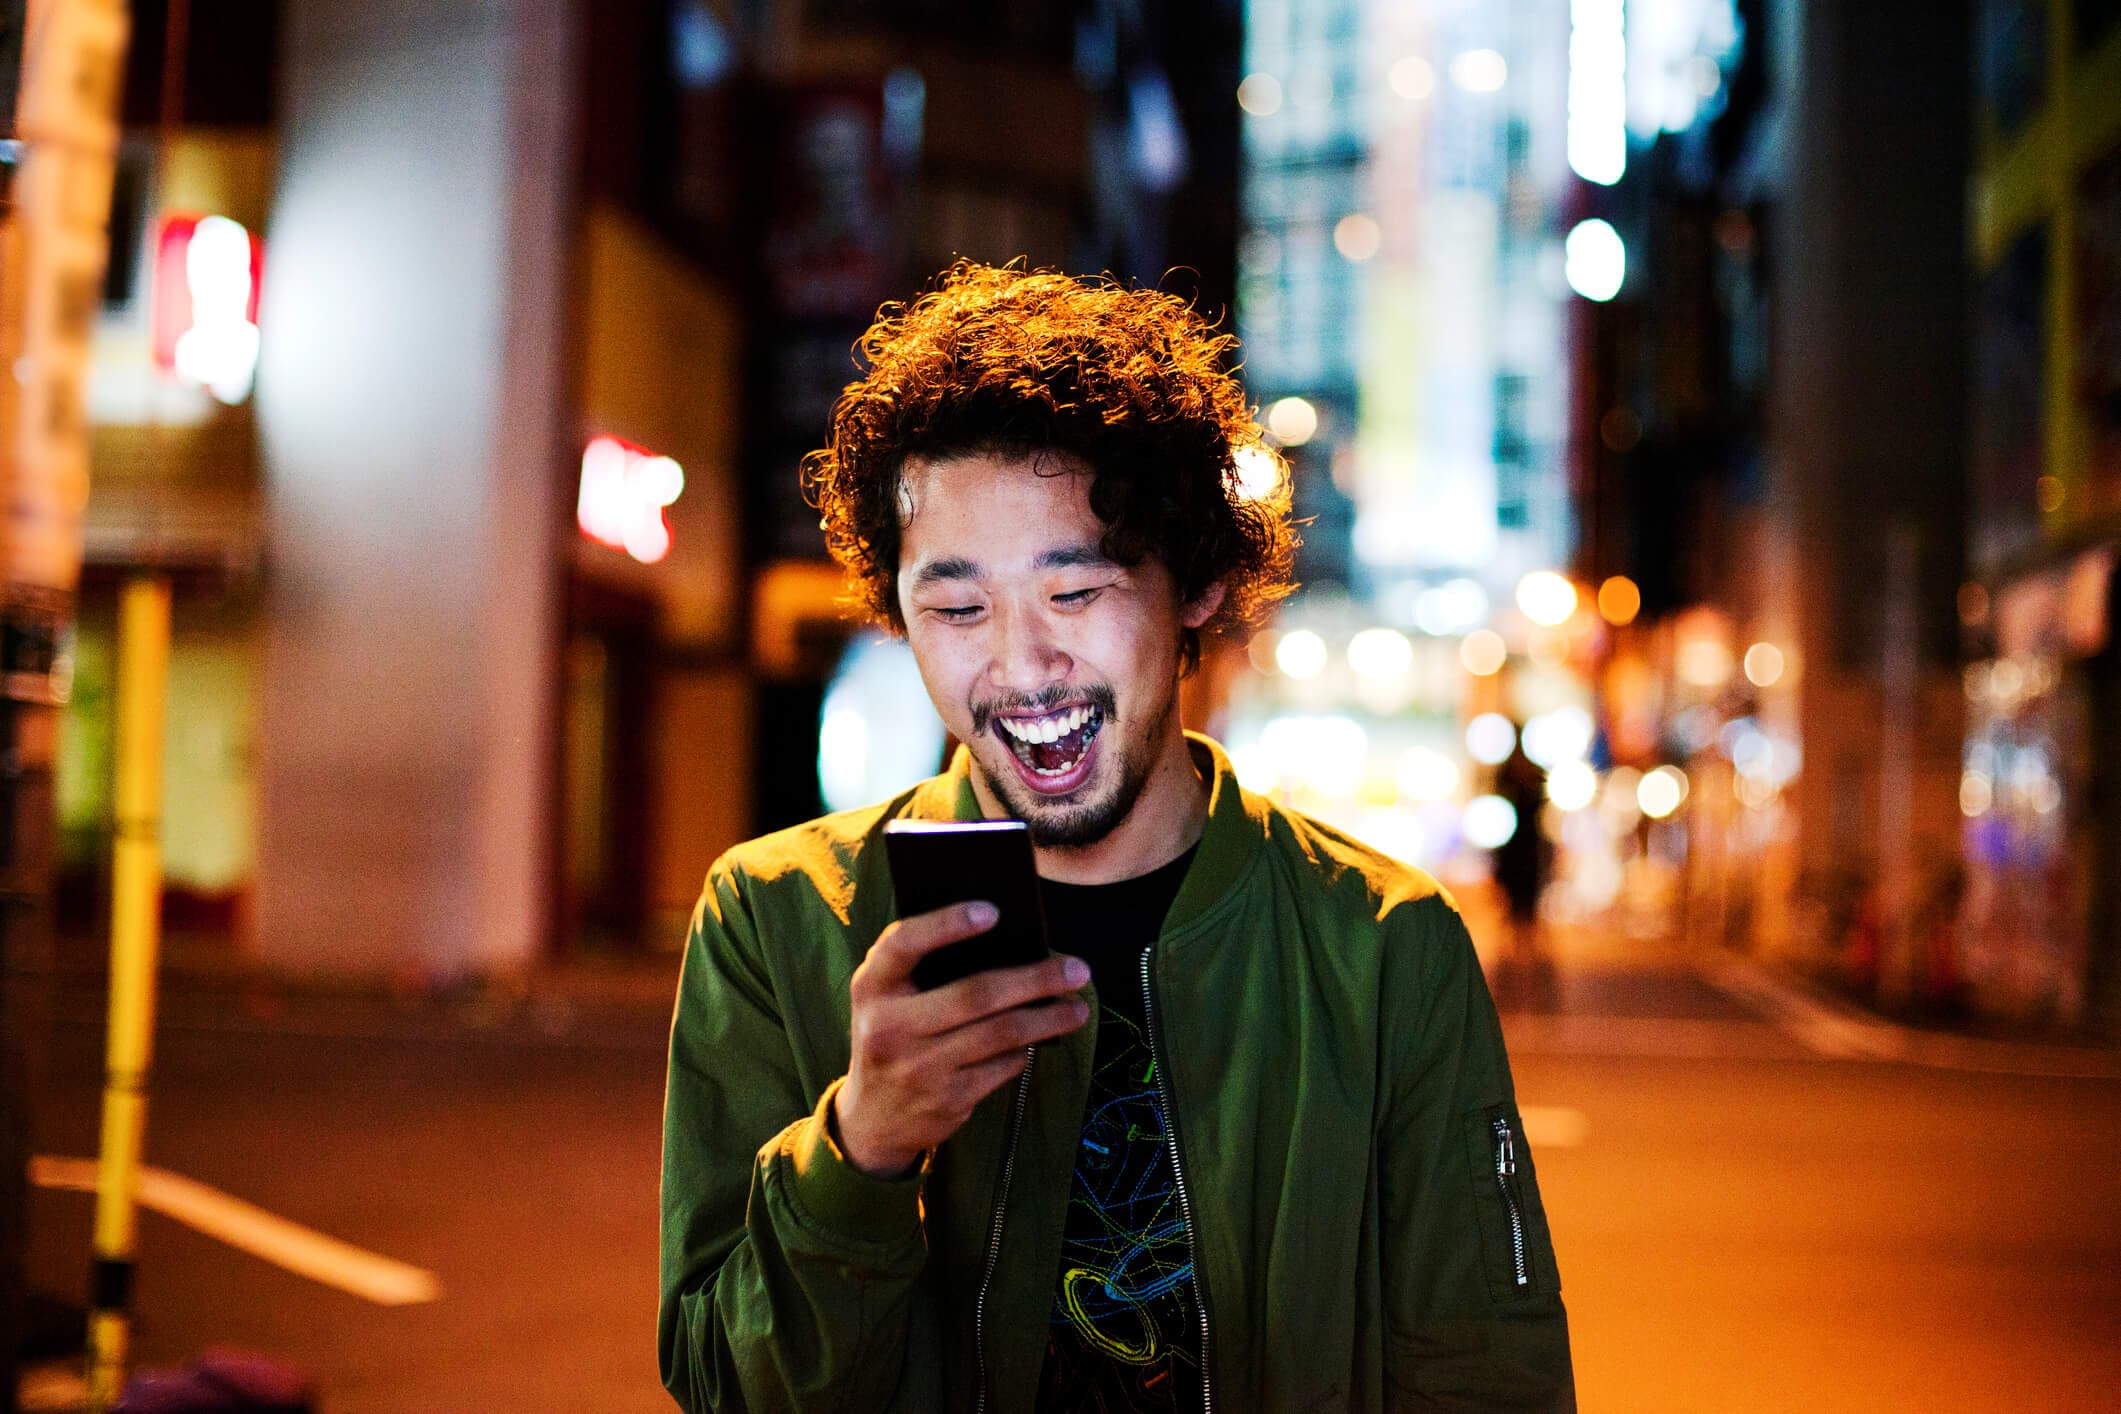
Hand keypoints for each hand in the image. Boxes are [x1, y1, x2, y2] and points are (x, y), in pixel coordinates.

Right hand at [834, 900, 1090, 1176]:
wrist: (873, 1120)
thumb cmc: (893, 1036)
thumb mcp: (888, 999)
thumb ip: (925, 969)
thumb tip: (1009, 942)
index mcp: (871, 987)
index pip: (903, 943)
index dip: (946, 924)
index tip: (993, 911)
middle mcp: (889, 1027)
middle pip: (975, 994)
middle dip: (1035, 979)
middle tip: (1077, 969)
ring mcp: (919, 1067)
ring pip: (1000, 1033)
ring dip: (1048, 1018)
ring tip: (1078, 1007)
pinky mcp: (947, 1100)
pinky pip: (1002, 1065)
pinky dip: (1027, 1049)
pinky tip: (1043, 1038)